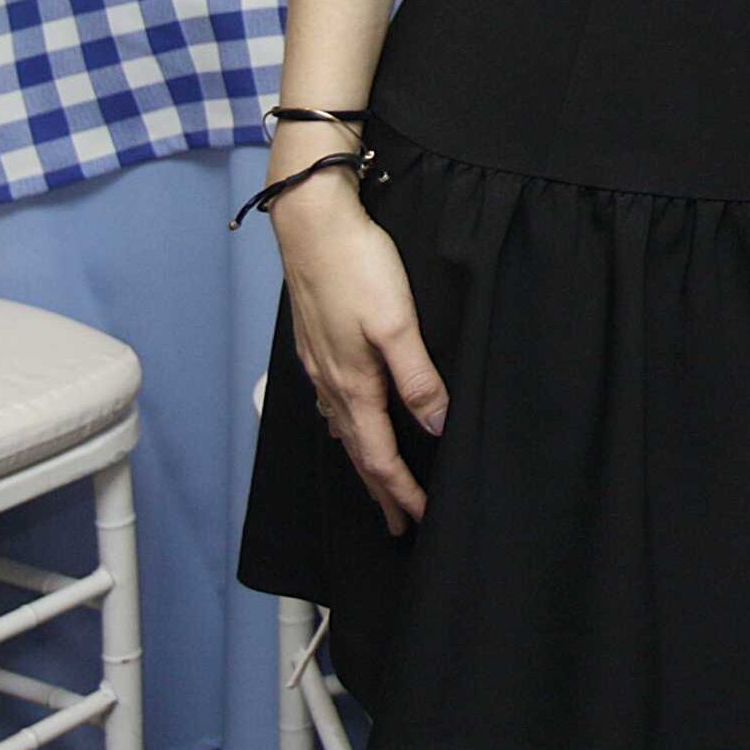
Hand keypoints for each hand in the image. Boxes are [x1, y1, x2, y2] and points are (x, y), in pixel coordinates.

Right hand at [271, 172, 446, 533]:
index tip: (421, 518)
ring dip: (364, 461)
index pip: (380, 457)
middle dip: (381, 491)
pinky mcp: (316, 345)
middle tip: (398, 524)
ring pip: (344, 429)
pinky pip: (332, 403)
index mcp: (354, 385)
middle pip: (358, 453)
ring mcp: (319, 365)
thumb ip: (417, 377)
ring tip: (378, 483)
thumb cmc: (357, 267)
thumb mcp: (398, 324)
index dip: (401, 492)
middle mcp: (331, 383)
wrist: (312, 225)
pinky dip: (346, 427)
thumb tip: (437, 424)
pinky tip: (349, 423)